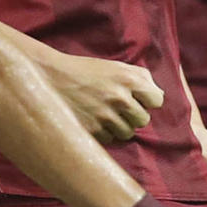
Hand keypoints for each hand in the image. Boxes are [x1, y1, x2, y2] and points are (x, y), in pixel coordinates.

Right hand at [42, 53, 163, 143]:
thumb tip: (158, 96)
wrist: (48, 79)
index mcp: (128, 78)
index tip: (138, 98)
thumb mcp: (113, 66)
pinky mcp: (93, 131)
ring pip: (127, 132)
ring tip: (103, 113)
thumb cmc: (83, 72)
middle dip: (132, 115)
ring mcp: (106, 116)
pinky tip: (92, 119)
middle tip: (116, 106)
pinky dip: (103, 132)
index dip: (147, 100)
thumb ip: (139, 77)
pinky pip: (110, 139)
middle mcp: (120, 98)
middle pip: (143, 120)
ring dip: (119, 126)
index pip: (157, 100)